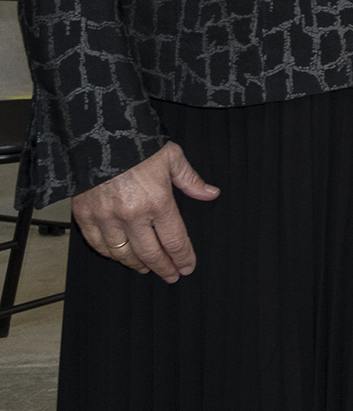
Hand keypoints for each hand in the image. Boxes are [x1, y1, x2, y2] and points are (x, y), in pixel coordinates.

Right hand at [71, 142, 220, 282]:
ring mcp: (106, 217)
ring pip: (123, 253)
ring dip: (137, 264)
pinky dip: (109, 254)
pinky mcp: (84, 215)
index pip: (175, 241)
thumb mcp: (171, 157)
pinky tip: (119, 256)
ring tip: (146, 269)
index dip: (183, 258)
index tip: (187, 266)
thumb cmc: (135, 144)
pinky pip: (97, 243)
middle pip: (151, 253)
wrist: (96, 134)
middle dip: (163, 268)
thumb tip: (210, 193)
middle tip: (171, 275)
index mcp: (157, 202)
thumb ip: (190, 180)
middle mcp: (131, 214)